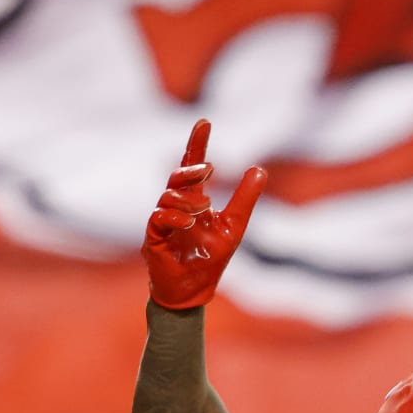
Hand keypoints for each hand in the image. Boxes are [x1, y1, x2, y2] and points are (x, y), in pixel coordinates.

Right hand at [142, 119, 267, 308]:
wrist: (192, 291)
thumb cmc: (210, 260)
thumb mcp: (233, 227)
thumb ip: (244, 200)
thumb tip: (259, 169)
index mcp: (194, 201)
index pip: (192, 166)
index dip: (197, 144)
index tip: (204, 121)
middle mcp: (176, 207)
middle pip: (177, 178)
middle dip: (192, 170)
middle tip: (210, 169)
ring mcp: (163, 221)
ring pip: (167, 197)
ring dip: (187, 199)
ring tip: (204, 208)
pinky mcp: (154, 238)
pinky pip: (158, 219)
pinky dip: (173, 217)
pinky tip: (188, 222)